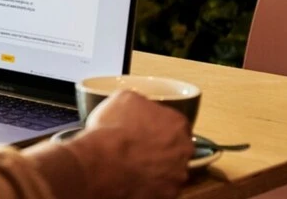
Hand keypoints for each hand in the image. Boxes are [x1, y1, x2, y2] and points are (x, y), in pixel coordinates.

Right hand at [68, 90, 193, 198]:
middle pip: (177, 147)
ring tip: (133, 164)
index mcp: (177, 123)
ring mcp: (177, 175)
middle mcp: (184, 150)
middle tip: (139, 147)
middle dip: (162, 147)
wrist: (102, 165)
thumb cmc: (113, 129)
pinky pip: (160, 188)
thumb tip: (140, 105)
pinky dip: (149, 184)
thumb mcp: (123, 98)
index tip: (145, 128)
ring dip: (156, 167)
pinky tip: (133, 178)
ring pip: (170, 170)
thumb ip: (140, 102)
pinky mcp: (166, 195)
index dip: (158, 125)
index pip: (175, 123)